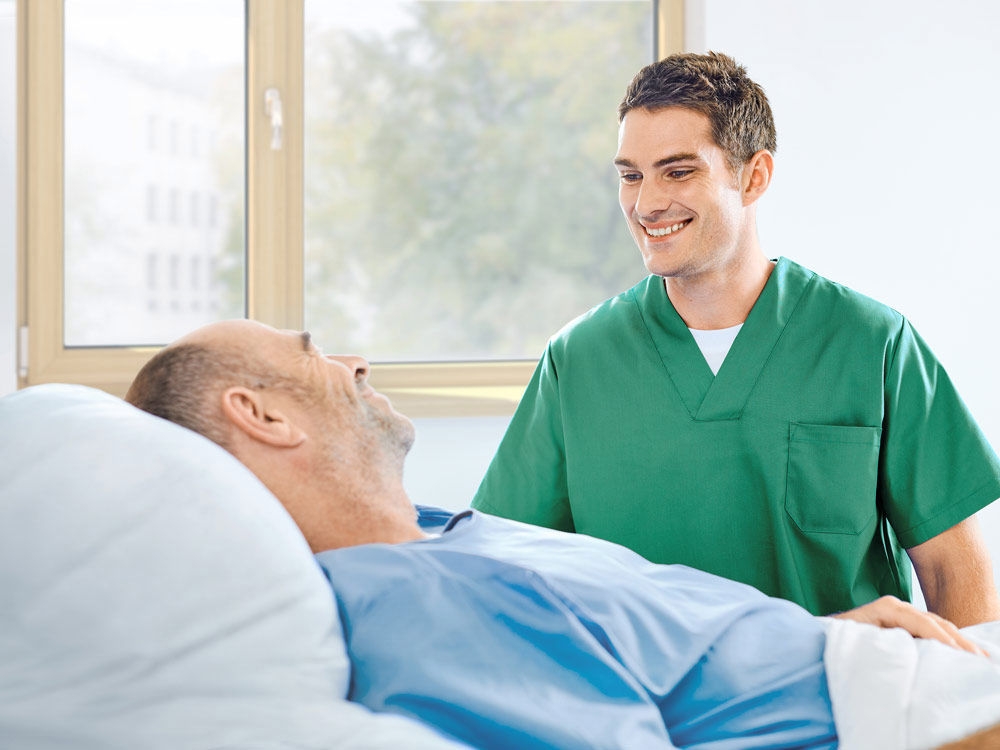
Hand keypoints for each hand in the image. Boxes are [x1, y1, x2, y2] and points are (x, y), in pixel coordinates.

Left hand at [831, 595, 988, 656]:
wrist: (824, 634)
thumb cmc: (837, 638)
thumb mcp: (858, 639)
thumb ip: (883, 641)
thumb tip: (908, 649)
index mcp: (886, 607)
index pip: (921, 621)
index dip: (941, 638)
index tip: (959, 654)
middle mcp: (896, 606)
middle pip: (935, 622)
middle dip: (958, 640)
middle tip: (980, 658)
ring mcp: (902, 614)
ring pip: (937, 626)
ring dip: (958, 641)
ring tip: (979, 656)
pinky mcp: (905, 623)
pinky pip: (932, 631)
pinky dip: (949, 640)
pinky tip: (965, 651)